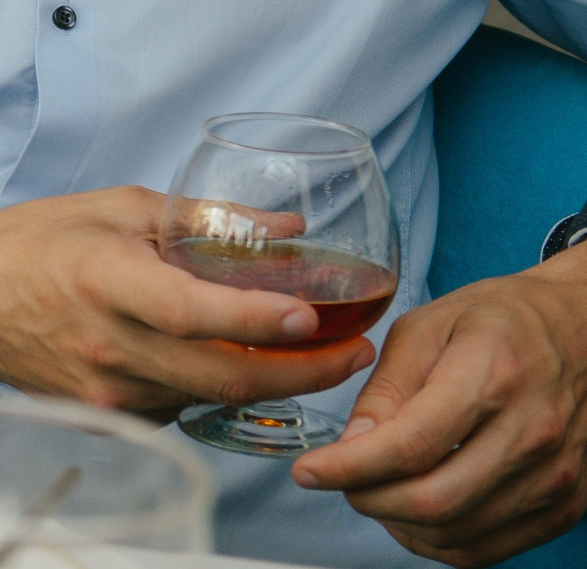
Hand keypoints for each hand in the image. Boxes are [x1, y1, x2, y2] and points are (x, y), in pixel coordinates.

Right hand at [0, 187, 375, 414]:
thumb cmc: (31, 244)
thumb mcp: (113, 207)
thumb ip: (202, 219)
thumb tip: (287, 232)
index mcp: (104, 278)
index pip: (194, 310)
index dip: (260, 317)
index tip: (315, 316)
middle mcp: (107, 343)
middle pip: (225, 376)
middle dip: (304, 371)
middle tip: (355, 353)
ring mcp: (106, 390)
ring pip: (210, 397)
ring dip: (267, 381)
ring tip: (307, 352)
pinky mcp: (106, 417)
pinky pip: (180, 406)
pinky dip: (213, 387)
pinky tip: (220, 358)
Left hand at [292, 258, 586, 564]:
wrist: (577, 330)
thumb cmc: (497, 321)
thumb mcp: (426, 327)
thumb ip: (387, 388)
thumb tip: (352, 444)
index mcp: (492, 377)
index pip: (409, 446)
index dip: (348, 468)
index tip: (307, 472)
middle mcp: (532, 434)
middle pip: (433, 500)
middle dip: (367, 498)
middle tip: (338, 480)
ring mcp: (555, 476)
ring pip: (457, 532)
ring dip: (399, 523)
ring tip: (372, 491)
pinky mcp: (566, 504)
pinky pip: (489, 548)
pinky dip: (439, 541)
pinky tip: (413, 513)